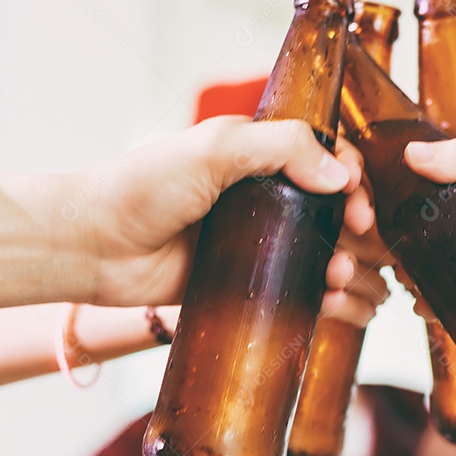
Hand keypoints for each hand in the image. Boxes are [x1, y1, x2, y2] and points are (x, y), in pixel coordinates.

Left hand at [78, 116, 373, 306]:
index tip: (358, 212)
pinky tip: (339, 307)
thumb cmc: (143, 187)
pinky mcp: (256, 289)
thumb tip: (341, 175)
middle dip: (362, 238)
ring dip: (357, 273)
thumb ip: (281, 147)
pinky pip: (311, 297)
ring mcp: (266, 248)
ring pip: (337, 260)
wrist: (93, 246)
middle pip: (345, 218)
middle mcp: (274, 202)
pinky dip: (339, 306)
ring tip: (339, 283)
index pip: (335, 168)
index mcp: (266, 160)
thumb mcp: (214, 147)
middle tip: (350, 253)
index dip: (358, 189)